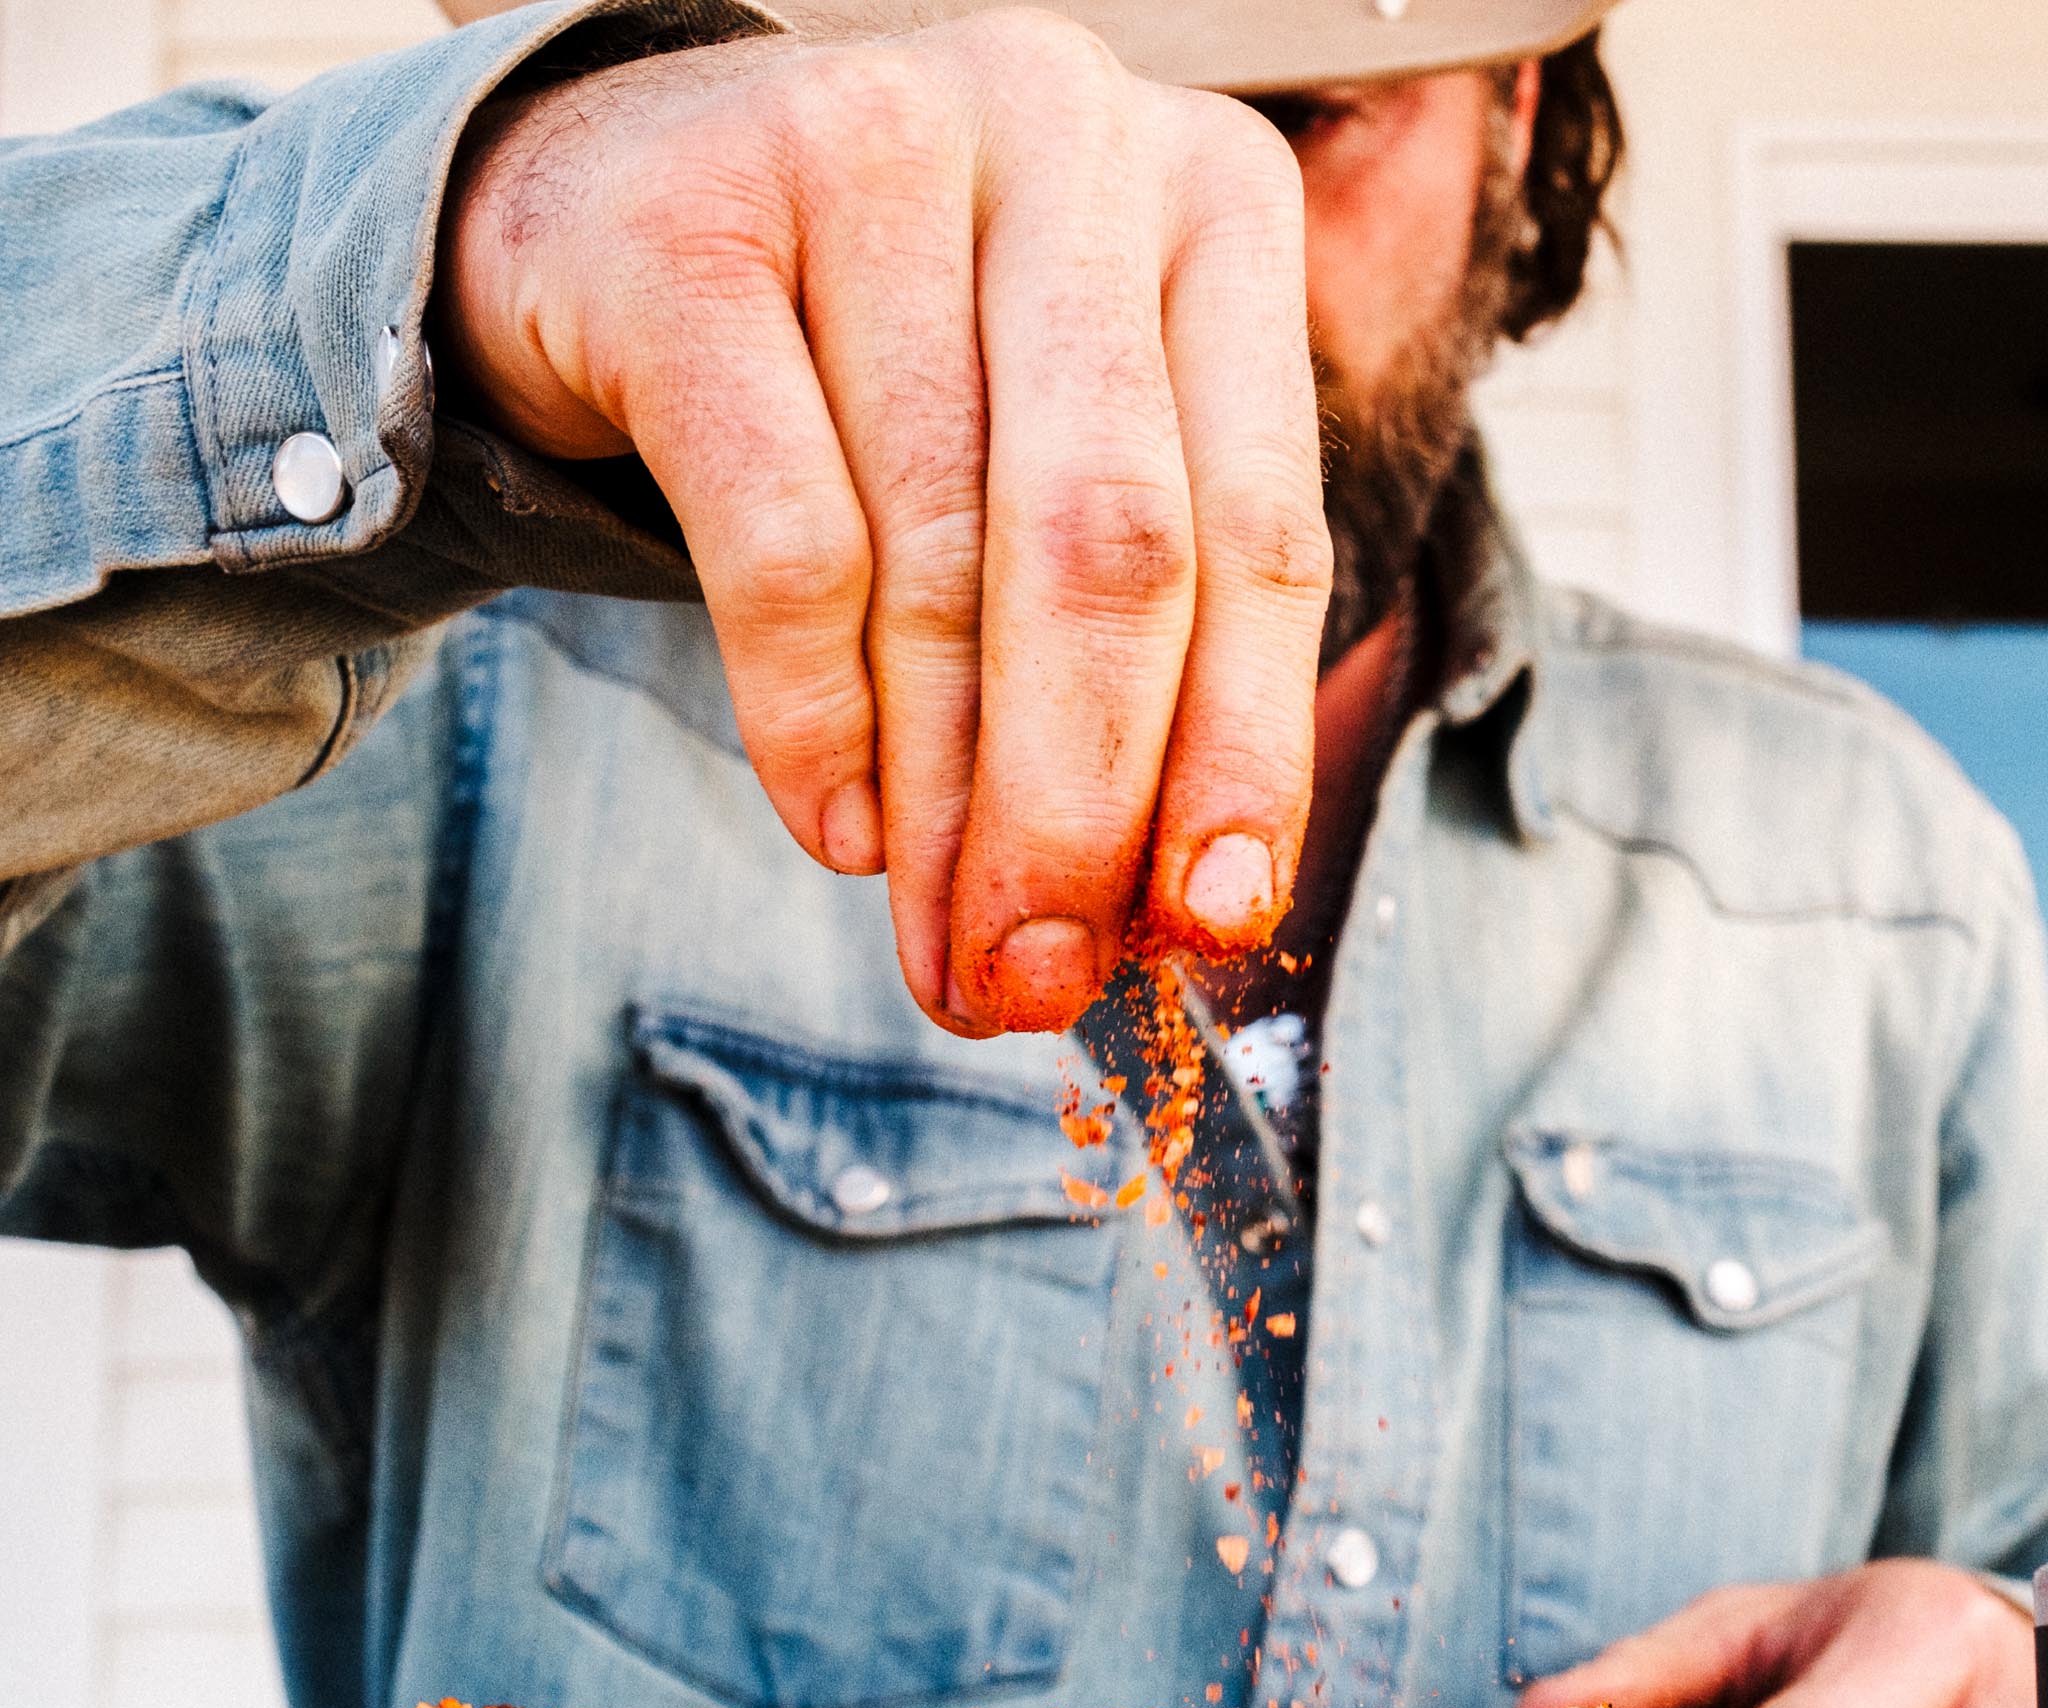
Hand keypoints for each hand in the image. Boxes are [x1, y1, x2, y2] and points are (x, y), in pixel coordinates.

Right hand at [434, 12, 1329, 1035]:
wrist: (615, 218)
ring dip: (945, 804)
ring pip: (941, 561)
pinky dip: (813, 719)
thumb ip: (1125, 640)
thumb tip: (1169, 903)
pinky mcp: (691, 222)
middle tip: (1044, 976)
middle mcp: (1065, 140)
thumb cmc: (872, 376)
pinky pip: (781, 539)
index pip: (1261, 528)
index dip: (1243, 751)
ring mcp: (874, 150)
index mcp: (1208, 205)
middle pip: (1112, 550)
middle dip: (1082, 805)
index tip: (1214, 921)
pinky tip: (837, 830)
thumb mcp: (1040, 469)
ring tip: (946, 944)